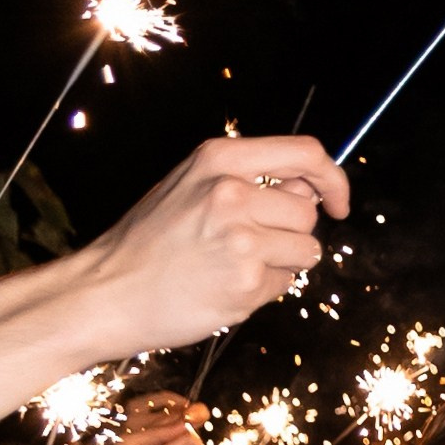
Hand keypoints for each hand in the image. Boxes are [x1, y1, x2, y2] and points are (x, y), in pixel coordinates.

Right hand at [81, 136, 349, 351]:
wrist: (106, 291)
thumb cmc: (149, 242)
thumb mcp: (190, 186)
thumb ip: (248, 180)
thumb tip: (309, 190)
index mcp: (218, 159)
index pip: (306, 153)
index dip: (332, 178)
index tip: (337, 201)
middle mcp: (231, 193)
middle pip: (307, 212)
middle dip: (291, 232)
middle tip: (249, 244)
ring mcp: (240, 239)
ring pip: (306, 250)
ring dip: (283, 262)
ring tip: (233, 265)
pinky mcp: (245, 283)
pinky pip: (285, 284)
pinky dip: (264, 289)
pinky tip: (224, 286)